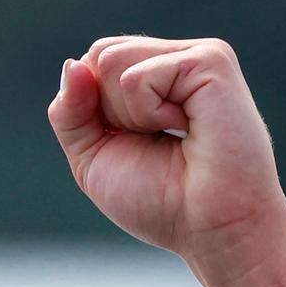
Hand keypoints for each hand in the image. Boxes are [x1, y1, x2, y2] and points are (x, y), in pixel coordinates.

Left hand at [47, 35, 285, 286]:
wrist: (215, 232)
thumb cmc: (163, 201)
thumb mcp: (94, 156)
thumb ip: (70, 112)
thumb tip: (72, 63)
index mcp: (155, 76)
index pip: (92, 63)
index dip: (92, 110)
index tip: (134, 144)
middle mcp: (178, 59)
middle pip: (99, 54)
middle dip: (108, 111)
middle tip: (155, 142)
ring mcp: (197, 56)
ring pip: (110, 60)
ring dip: (128, 115)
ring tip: (173, 134)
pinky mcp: (211, 60)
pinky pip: (136, 78)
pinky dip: (147, 114)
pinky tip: (189, 129)